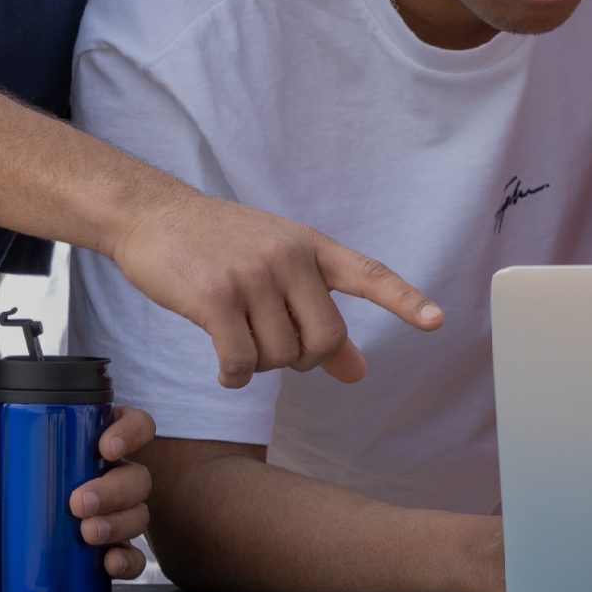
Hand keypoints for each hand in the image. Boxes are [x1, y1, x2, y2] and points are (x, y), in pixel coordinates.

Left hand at [0, 395, 159, 578]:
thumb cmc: (11, 486)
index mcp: (98, 442)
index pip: (135, 425)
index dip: (131, 431)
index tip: (105, 446)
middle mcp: (116, 477)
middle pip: (138, 476)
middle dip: (113, 490)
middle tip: (77, 503)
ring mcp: (117, 515)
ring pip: (139, 514)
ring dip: (118, 523)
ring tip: (86, 534)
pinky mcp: (110, 550)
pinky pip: (134, 557)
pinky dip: (127, 562)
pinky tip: (109, 563)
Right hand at [111, 188, 443, 386]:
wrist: (154, 215)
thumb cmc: (220, 246)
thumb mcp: (277, 268)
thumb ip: (319, 316)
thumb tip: (358, 371)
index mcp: (312, 247)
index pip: (369, 275)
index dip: (404, 300)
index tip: (437, 321)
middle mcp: (289, 258)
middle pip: (324, 341)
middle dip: (303, 360)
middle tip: (275, 349)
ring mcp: (252, 276)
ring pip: (281, 357)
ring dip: (259, 365)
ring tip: (239, 340)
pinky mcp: (215, 297)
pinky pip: (241, 363)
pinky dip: (234, 376)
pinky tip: (224, 368)